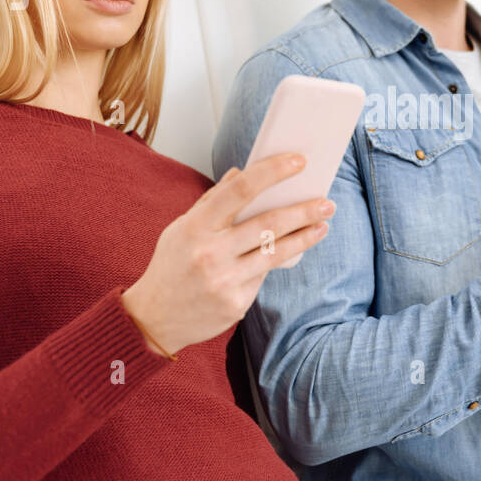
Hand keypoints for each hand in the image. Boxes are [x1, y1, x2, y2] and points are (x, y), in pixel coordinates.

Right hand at [121, 152, 335, 356]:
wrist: (153, 318)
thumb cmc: (172, 266)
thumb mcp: (182, 228)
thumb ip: (213, 201)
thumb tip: (242, 172)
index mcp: (195, 226)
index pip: (240, 190)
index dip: (272, 172)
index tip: (298, 161)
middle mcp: (210, 252)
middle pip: (268, 224)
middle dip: (303, 210)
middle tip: (327, 202)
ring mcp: (224, 280)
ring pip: (276, 253)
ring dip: (305, 237)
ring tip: (323, 225)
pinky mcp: (235, 304)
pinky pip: (263, 277)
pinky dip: (275, 263)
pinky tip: (289, 253)